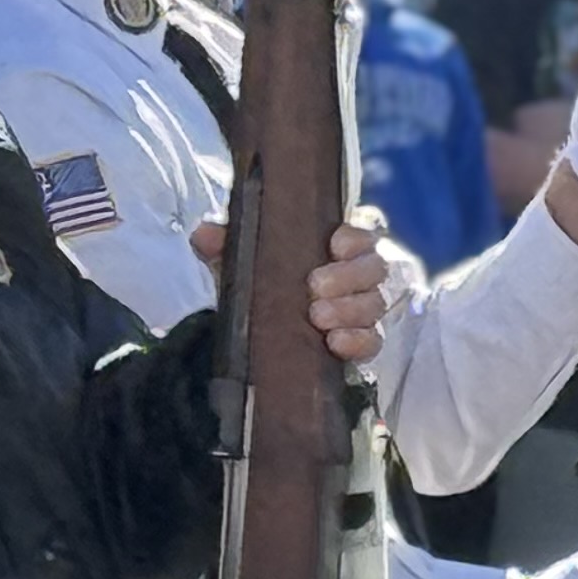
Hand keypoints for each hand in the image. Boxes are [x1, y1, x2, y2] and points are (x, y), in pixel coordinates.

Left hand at [187, 218, 398, 363]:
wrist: (256, 334)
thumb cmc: (261, 286)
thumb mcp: (240, 264)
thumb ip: (223, 245)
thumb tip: (204, 234)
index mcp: (335, 249)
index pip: (360, 236)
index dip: (354, 239)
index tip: (334, 246)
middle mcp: (354, 276)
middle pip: (373, 268)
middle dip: (347, 276)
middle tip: (314, 287)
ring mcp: (361, 311)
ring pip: (373, 304)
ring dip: (348, 309)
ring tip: (316, 317)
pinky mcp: (360, 343)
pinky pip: (372, 341)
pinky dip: (357, 341)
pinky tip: (334, 343)